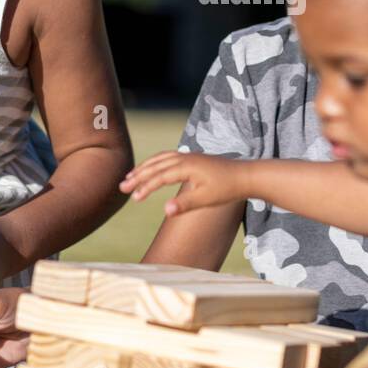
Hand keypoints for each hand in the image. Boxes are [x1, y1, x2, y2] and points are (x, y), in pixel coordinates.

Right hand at [119, 152, 248, 216]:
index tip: (134, 199)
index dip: (146, 187)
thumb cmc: (227, 189)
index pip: (160, 176)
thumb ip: (184, 204)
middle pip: (155, 165)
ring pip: (160, 159)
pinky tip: (151, 170)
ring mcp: (188, 156)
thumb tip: (165, 211)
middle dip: (138, 175)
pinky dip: (155, 163)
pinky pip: (167, 157)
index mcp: (187, 166)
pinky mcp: (192, 158)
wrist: (245, 175)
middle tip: (122, 187)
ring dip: (144, 167)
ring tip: (130, 178)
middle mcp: (185, 157)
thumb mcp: (206, 199)